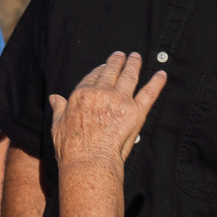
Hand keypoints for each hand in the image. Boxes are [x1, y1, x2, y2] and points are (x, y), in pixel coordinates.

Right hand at [49, 51, 165, 166]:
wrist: (89, 161)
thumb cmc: (71, 148)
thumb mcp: (58, 125)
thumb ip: (59, 109)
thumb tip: (54, 98)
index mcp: (82, 94)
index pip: (92, 77)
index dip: (99, 70)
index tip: (103, 66)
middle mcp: (102, 93)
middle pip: (111, 72)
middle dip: (117, 61)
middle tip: (122, 55)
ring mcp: (120, 101)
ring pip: (129, 76)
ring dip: (134, 64)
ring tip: (136, 57)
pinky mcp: (136, 111)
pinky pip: (149, 93)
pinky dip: (157, 82)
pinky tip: (162, 74)